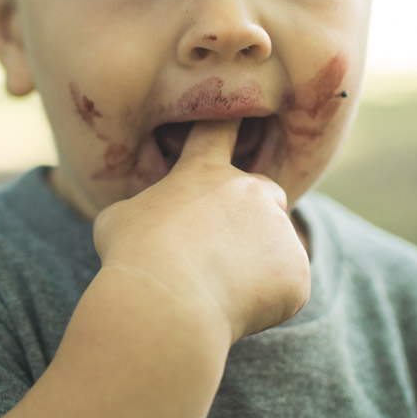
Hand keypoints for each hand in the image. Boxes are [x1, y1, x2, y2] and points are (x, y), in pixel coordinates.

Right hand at [91, 120, 310, 344]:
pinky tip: (235, 311)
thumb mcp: (118, 219)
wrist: (166, 303)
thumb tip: (150, 223)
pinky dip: (268, 301)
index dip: (230, 124)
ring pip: (275, 246)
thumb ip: (147, 210)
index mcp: (204, 172)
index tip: (245, 105)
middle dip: (251, 217)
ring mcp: (279, 230)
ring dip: (256, 264)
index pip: (219, 133)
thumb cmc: (132, 258)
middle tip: (218, 253)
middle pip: (264, 194)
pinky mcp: (297, 273)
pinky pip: (287, 287)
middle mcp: (250, 190)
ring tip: (214, 292)